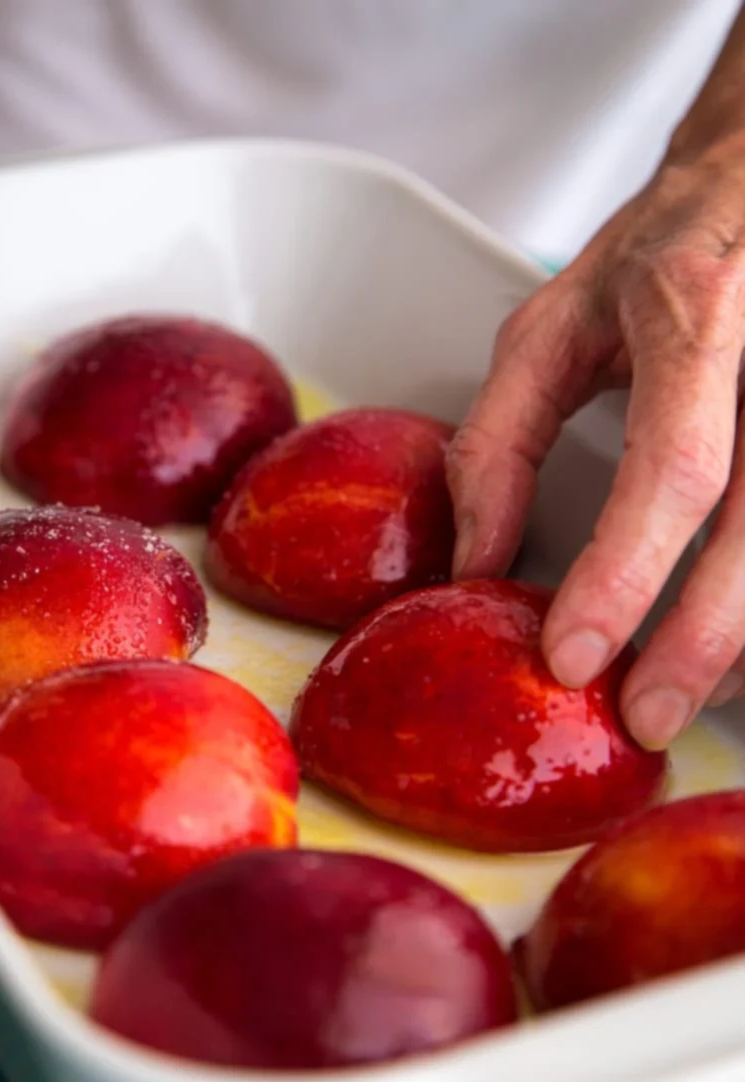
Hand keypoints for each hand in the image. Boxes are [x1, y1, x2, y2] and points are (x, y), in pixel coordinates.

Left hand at [446, 141, 744, 749]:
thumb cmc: (661, 251)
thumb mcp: (552, 326)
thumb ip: (502, 439)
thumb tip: (478, 560)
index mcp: (698, 313)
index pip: (673, 465)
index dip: (628, 571)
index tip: (577, 652)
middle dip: (705, 637)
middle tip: (646, 715)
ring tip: (693, 692)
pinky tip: (738, 641)